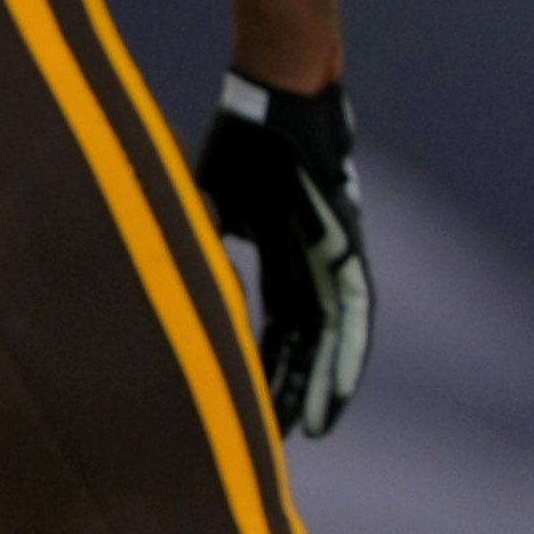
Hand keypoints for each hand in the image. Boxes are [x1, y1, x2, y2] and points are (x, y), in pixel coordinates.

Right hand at [196, 73, 371, 436]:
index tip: (260, 412)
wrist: (280, 96)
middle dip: (301, 387)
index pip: (281, 327)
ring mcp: (335, 252)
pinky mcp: (347, 241)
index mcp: (286, 259)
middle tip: (294, 438)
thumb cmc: (246, 142)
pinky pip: (352, 300)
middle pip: (312, 338)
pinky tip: (343, 374)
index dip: (272, 368)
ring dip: (326, 376)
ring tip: (317, 424)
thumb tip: (181, 268)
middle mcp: (318, 262)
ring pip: (334, 329)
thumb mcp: (216, 201)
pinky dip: (349, 340)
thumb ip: (207, 237)